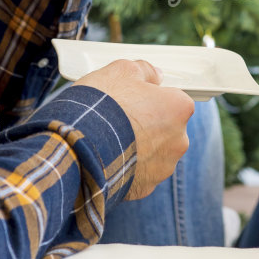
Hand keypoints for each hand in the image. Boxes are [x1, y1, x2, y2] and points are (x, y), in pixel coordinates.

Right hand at [76, 59, 194, 198]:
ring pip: (154, 152)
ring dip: (139, 146)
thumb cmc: (102, 106)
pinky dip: (127, 166)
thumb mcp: (121, 71)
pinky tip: (109, 157)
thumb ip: (144, 71)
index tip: (134, 98)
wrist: (78, 148)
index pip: (174, 98)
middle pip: (167, 127)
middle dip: (148, 123)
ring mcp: (164, 166)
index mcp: (179, 109)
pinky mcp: (146, 187)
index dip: (152, 97)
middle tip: (120, 117)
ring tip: (111, 138)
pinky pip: (140, 172)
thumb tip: (154, 75)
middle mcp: (179, 140)